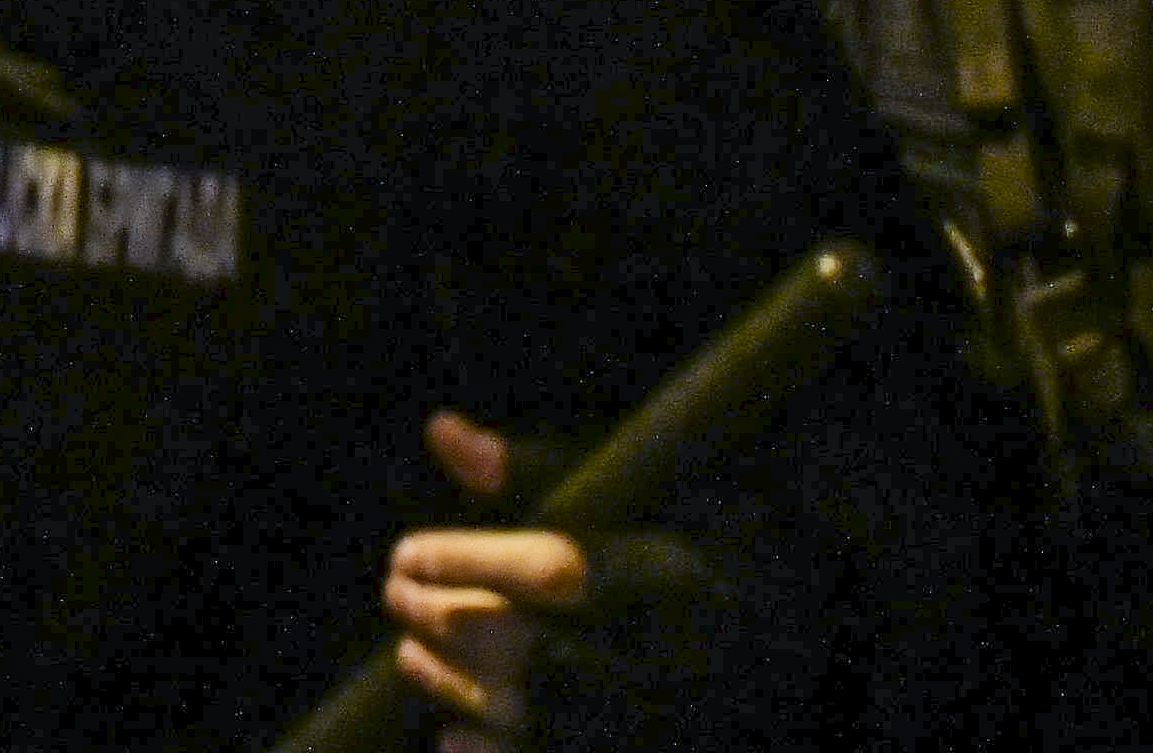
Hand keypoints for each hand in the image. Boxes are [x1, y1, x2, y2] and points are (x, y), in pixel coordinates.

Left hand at [387, 408, 676, 744]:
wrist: (755, 628)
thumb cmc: (677, 537)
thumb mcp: (618, 494)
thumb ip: (530, 471)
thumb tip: (443, 431)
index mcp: (672, 572)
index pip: (554, 571)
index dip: (468, 562)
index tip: (408, 551)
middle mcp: (672, 651)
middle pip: (534, 647)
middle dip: (448, 621)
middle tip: (396, 593)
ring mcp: (657, 715)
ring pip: (534, 713)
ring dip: (455, 683)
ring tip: (411, 651)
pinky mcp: (639, 750)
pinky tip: (449, 733)